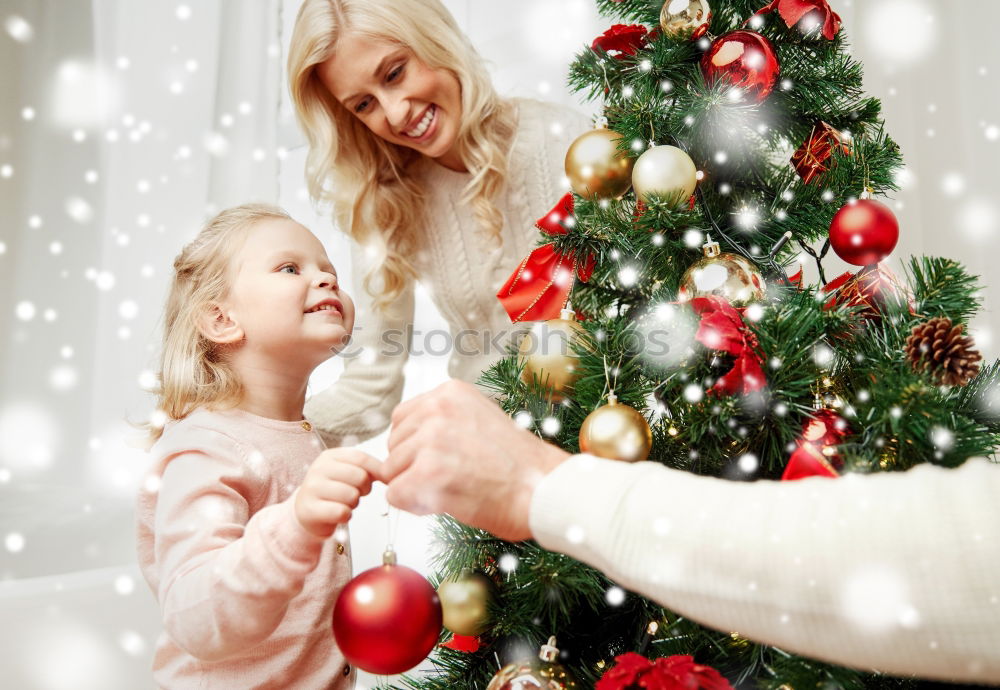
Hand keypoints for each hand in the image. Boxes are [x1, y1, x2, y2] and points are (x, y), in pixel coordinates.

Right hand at [294, 448, 380, 538]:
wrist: (307, 513)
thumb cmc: (334, 491)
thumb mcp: (349, 473)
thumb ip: (369, 469)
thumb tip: (390, 473)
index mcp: (330, 456)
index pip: (361, 458)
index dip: (377, 471)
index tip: (382, 480)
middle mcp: (318, 468)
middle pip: (359, 477)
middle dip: (364, 489)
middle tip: (356, 494)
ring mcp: (312, 488)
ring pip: (352, 495)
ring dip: (354, 504)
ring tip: (344, 503)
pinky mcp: (309, 509)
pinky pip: (342, 512)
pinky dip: (346, 516)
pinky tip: (338, 514)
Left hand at [382, 380, 568, 541]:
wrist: (543, 490)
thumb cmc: (518, 464)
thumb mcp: (477, 420)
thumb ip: (440, 424)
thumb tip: (401, 448)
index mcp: (449, 392)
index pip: (402, 419)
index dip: (415, 447)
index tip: (441, 459)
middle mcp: (437, 409)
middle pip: (393, 446)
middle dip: (412, 467)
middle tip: (452, 477)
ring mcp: (431, 439)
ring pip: (391, 471)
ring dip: (414, 487)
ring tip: (453, 488)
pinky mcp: (427, 472)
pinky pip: (396, 495)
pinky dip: (414, 506)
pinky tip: (445, 502)